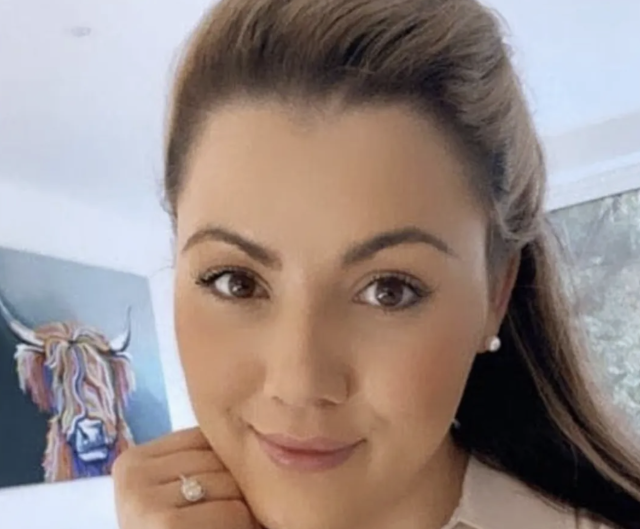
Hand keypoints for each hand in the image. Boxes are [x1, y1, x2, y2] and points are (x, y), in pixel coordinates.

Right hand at [113, 427, 257, 528]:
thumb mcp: (184, 492)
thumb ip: (203, 461)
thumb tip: (257, 420)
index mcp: (134, 461)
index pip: (205, 438)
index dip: (229, 465)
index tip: (226, 490)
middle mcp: (131, 474)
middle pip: (217, 458)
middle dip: (237, 486)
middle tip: (232, 512)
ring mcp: (141, 498)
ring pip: (228, 481)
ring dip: (242, 507)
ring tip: (230, 524)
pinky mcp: (160, 523)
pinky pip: (230, 510)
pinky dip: (240, 526)